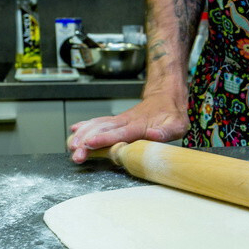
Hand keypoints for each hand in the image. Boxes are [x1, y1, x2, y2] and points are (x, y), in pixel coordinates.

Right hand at [68, 94, 189, 163]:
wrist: (167, 96)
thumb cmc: (173, 113)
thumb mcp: (177, 124)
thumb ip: (166, 131)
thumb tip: (154, 135)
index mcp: (140, 125)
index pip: (120, 133)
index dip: (104, 139)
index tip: (89, 144)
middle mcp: (126, 121)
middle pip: (103, 131)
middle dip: (87, 141)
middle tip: (75, 152)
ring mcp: (121, 120)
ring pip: (98, 126)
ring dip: (83, 135)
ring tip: (71, 145)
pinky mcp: (118, 121)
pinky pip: (99, 122)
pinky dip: (86, 125)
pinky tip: (75, 130)